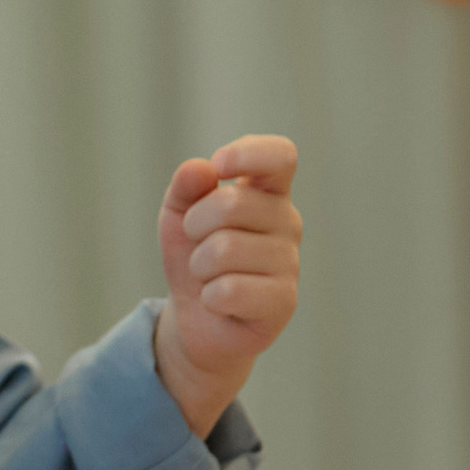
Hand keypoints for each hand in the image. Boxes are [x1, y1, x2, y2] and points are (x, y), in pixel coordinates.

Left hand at [155, 135, 301, 431]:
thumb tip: (200, 168)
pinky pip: (229, 290)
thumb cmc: (194, 253)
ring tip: (209, 274)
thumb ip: (185, 186)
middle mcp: (287, 222)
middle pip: (231, 204)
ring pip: (224, 249)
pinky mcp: (284, 302)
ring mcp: (290, 263)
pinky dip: (209, 296)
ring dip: (199, 265)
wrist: (197, 315)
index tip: (219, 166)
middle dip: (194, 224)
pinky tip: (219, 301)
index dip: (247, 154)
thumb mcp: (179, 213)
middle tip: (196, 242)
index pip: (280, 155)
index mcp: (267, 192)